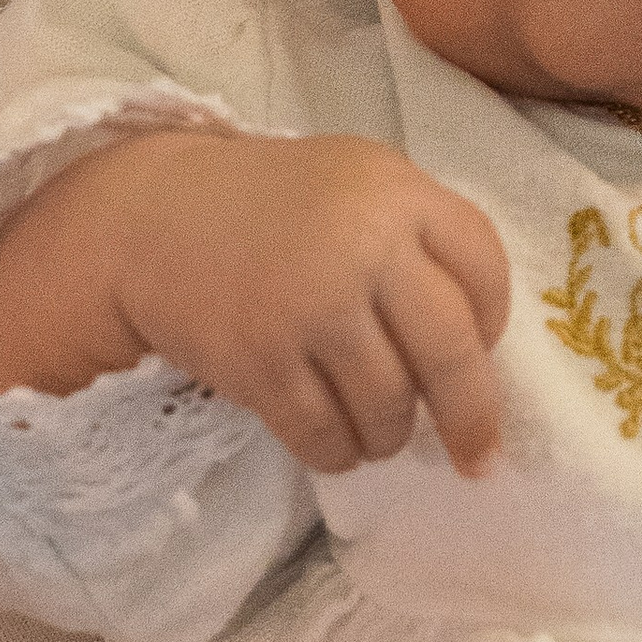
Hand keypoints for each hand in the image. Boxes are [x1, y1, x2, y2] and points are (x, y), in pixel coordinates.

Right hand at [0, 127, 513, 476]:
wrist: (149, 216)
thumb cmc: (269, 203)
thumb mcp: (354, 184)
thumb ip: (417, 239)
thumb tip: (480, 343)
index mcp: (395, 191)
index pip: (485, 267)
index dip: (493, 321)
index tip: (482, 352)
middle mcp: (362, 246)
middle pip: (452, 353)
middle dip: (473, 418)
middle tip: (479, 457)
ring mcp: (311, 308)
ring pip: (390, 407)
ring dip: (390, 435)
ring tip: (378, 430)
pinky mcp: (261, 364)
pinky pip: (326, 436)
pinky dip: (338, 452)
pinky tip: (334, 442)